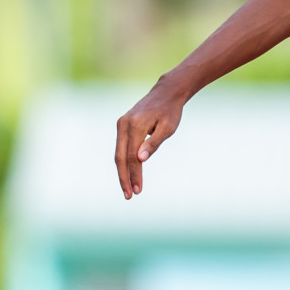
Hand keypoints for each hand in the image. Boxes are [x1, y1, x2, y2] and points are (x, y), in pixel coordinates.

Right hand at [115, 79, 186, 198]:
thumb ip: (154, 143)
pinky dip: (123, 161)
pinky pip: (121, 147)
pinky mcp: (122, 125)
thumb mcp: (168, 128)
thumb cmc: (170, 111)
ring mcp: (121, 124)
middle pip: (120, 157)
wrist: (165, 93)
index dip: (134, 174)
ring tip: (129, 188)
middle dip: (124, 177)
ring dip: (123, 172)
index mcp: (135, 126)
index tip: (138, 190)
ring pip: (118, 153)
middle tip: (129, 195)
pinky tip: (128, 173)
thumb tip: (140, 160)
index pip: (132, 156)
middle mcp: (124, 124)